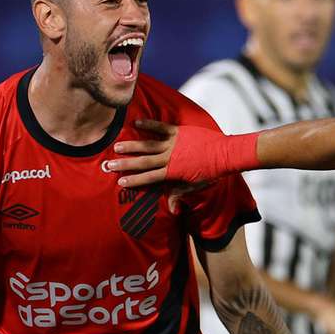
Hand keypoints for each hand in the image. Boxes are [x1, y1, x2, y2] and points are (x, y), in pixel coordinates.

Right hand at [110, 120, 233, 187]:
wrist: (224, 154)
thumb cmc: (210, 172)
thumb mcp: (194, 186)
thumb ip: (179, 194)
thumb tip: (171, 211)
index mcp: (172, 172)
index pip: (149, 177)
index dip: (134, 180)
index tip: (120, 181)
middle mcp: (170, 158)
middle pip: (143, 162)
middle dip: (126, 164)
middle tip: (110, 165)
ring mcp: (173, 144)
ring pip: (148, 145)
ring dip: (132, 146)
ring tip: (117, 146)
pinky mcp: (178, 132)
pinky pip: (161, 128)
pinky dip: (149, 125)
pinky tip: (136, 123)